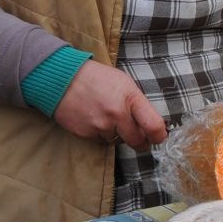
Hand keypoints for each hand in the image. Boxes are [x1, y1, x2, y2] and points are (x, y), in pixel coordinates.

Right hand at [52, 61, 166, 148]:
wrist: (62, 78)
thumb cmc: (97, 78)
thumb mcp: (124, 83)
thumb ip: (138, 103)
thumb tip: (153, 124)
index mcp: (130, 98)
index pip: (153, 126)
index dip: (159, 136)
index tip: (159, 138)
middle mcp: (116, 114)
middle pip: (137, 141)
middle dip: (141, 143)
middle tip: (141, 140)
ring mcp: (100, 125)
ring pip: (117, 141)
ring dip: (117, 134)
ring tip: (106, 117)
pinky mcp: (85, 134)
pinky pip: (100, 140)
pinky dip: (100, 133)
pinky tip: (94, 118)